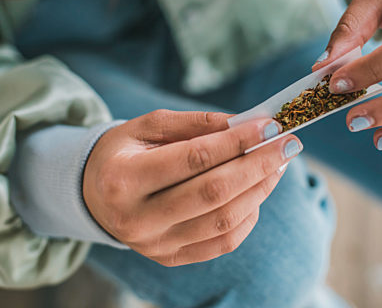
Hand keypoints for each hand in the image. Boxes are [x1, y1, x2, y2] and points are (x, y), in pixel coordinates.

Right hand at [83, 110, 301, 265]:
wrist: (93, 194)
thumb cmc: (124, 152)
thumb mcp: (147, 126)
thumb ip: (195, 124)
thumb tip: (245, 124)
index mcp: (124, 179)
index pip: (194, 158)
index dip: (237, 142)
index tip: (269, 125)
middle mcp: (137, 219)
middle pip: (214, 193)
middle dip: (259, 165)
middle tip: (288, 143)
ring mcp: (154, 245)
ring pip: (224, 221)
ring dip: (260, 190)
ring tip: (278, 164)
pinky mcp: (170, 258)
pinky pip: (222, 243)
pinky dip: (248, 216)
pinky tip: (257, 191)